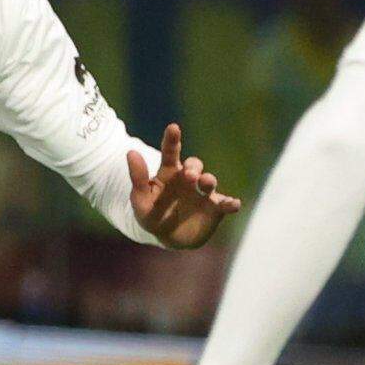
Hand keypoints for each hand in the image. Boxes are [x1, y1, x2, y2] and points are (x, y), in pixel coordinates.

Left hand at [123, 125, 240, 247]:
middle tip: (189, 174)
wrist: (168, 236)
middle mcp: (189, 179)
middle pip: (193, 165)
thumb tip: (131, 152)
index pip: (170, 152)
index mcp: (169, 173)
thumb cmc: (152, 215)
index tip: (173, 127)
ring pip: (209, 181)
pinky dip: (230, 203)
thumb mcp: (140, 199)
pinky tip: (233, 204)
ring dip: (208, 180)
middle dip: (193, 167)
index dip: (172, 140)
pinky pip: (225, 204)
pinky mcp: (215, 209)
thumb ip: (137, 177)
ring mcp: (203, 193)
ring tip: (205, 182)